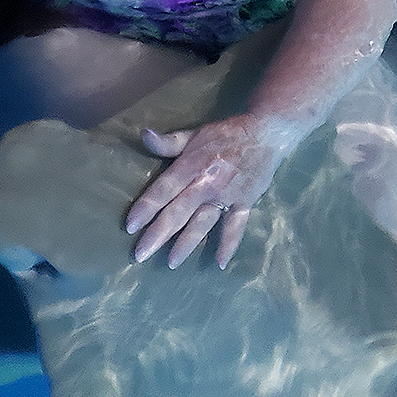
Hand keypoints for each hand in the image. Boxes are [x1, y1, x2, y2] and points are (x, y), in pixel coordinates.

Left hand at [124, 115, 289, 269]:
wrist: (265, 133)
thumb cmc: (225, 135)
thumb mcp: (194, 134)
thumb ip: (168, 143)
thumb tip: (144, 135)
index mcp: (191, 165)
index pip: (163, 189)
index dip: (146, 207)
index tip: (130, 226)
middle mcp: (206, 183)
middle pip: (178, 212)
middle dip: (158, 234)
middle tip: (141, 254)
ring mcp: (226, 196)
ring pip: (202, 223)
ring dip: (186, 243)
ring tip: (171, 263)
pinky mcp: (244, 203)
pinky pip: (236, 226)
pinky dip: (229, 244)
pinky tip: (220, 263)